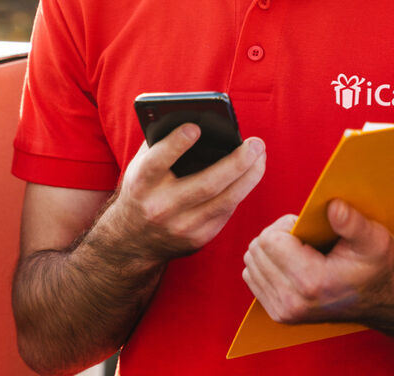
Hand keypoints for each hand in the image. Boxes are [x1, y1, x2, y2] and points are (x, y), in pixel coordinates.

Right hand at [95, 123, 265, 260]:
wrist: (133, 240)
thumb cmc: (142, 190)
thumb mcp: (140, 167)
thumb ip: (161, 144)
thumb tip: (195, 118)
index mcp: (141, 184)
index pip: (158, 162)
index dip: (176, 144)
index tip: (196, 127)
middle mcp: (160, 207)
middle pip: (205, 184)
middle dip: (236, 163)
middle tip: (256, 144)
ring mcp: (180, 226)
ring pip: (224, 201)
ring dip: (249, 177)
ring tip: (260, 157)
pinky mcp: (197, 239)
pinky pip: (225, 213)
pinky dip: (240, 191)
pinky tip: (249, 176)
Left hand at [242, 200, 393, 323]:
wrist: (378, 299)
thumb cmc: (375, 266)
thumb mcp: (375, 240)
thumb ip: (353, 223)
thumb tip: (333, 207)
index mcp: (312, 283)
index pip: (269, 241)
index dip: (286, 225)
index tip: (307, 229)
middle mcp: (293, 302)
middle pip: (257, 250)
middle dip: (277, 236)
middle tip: (305, 239)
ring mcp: (284, 312)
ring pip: (251, 262)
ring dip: (271, 251)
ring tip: (300, 252)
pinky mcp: (278, 315)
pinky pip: (252, 277)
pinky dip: (267, 265)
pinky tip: (292, 265)